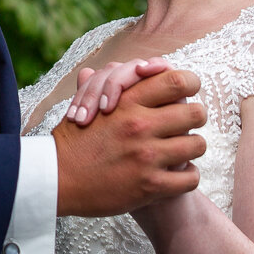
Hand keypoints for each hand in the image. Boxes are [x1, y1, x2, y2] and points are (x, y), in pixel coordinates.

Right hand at [52, 68, 205, 216]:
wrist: (55, 180)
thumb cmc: (71, 140)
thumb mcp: (86, 103)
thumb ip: (109, 84)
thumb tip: (124, 67)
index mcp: (128, 102)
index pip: (178, 81)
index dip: (189, 84)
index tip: (185, 93)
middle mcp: (141, 125)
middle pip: (197, 112)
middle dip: (195, 117)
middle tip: (187, 124)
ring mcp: (147, 156)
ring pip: (198, 145)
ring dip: (192, 147)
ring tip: (182, 151)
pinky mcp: (150, 186)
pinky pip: (190, 178)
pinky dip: (188, 177)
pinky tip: (177, 175)